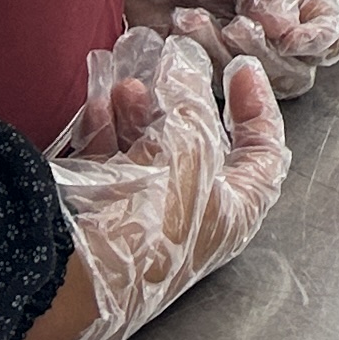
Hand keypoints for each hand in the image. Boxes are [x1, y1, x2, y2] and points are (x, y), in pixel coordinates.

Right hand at [11, 26, 290, 339]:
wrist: (75, 280)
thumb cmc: (151, 220)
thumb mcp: (187, 146)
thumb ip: (190, 97)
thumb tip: (186, 59)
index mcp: (233, 211)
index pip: (262, 155)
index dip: (257, 108)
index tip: (240, 68)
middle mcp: (193, 218)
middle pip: (197, 146)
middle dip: (180, 100)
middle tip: (165, 64)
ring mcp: (146, 219)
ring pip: (149, 152)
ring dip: (139, 111)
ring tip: (126, 82)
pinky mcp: (103, 217)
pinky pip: (110, 166)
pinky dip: (106, 132)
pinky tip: (99, 106)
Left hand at [120, 0, 338, 99]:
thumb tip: (284, 29)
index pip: (330, 31)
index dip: (317, 40)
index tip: (288, 37)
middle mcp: (276, 33)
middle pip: (295, 70)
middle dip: (265, 53)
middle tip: (237, 26)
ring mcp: (240, 57)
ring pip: (253, 83)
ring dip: (225, 55)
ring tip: (194, 16)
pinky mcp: (204, 71)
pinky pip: (211, 83)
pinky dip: (196, 55)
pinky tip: (179, 23)